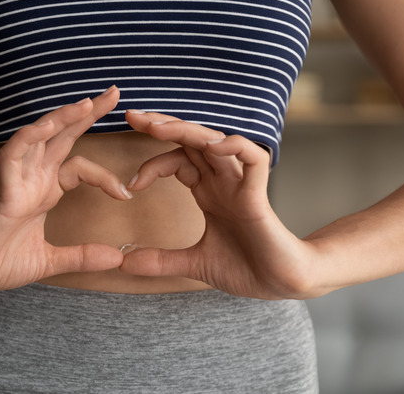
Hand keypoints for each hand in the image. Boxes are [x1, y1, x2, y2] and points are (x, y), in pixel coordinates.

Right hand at [0, 87, 128, 290]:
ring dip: (62, 117)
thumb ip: (81, 257)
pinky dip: (30, 137)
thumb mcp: (49, 261)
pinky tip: (48, 125)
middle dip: (88, 114)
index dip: (105, 175)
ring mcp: (18, 181)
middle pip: (64, 136)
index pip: (79, 166)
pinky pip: (14, 154)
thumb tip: (116, 258)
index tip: (127, 194)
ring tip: (87, 102)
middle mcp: (33, 179)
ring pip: (41, 137)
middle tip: (114, 92)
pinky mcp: (3, 190)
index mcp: (45, 192)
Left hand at [120, 110, 320, 299]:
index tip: (129, 185)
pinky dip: (235, 147)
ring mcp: (241, 186)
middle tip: (133, 116)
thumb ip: (160, 262)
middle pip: (193, 141)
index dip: (152, 165)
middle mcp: (224, 182)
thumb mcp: (194, 264)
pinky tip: (213, 147)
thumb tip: (123, 263)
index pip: (178, 160)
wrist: (281, 286)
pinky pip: (253, 160)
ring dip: (187, 131)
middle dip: (163, 126)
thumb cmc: (246, 268)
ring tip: (157, 127)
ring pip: (216, 143)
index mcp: (209, 192)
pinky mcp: (258, 196)